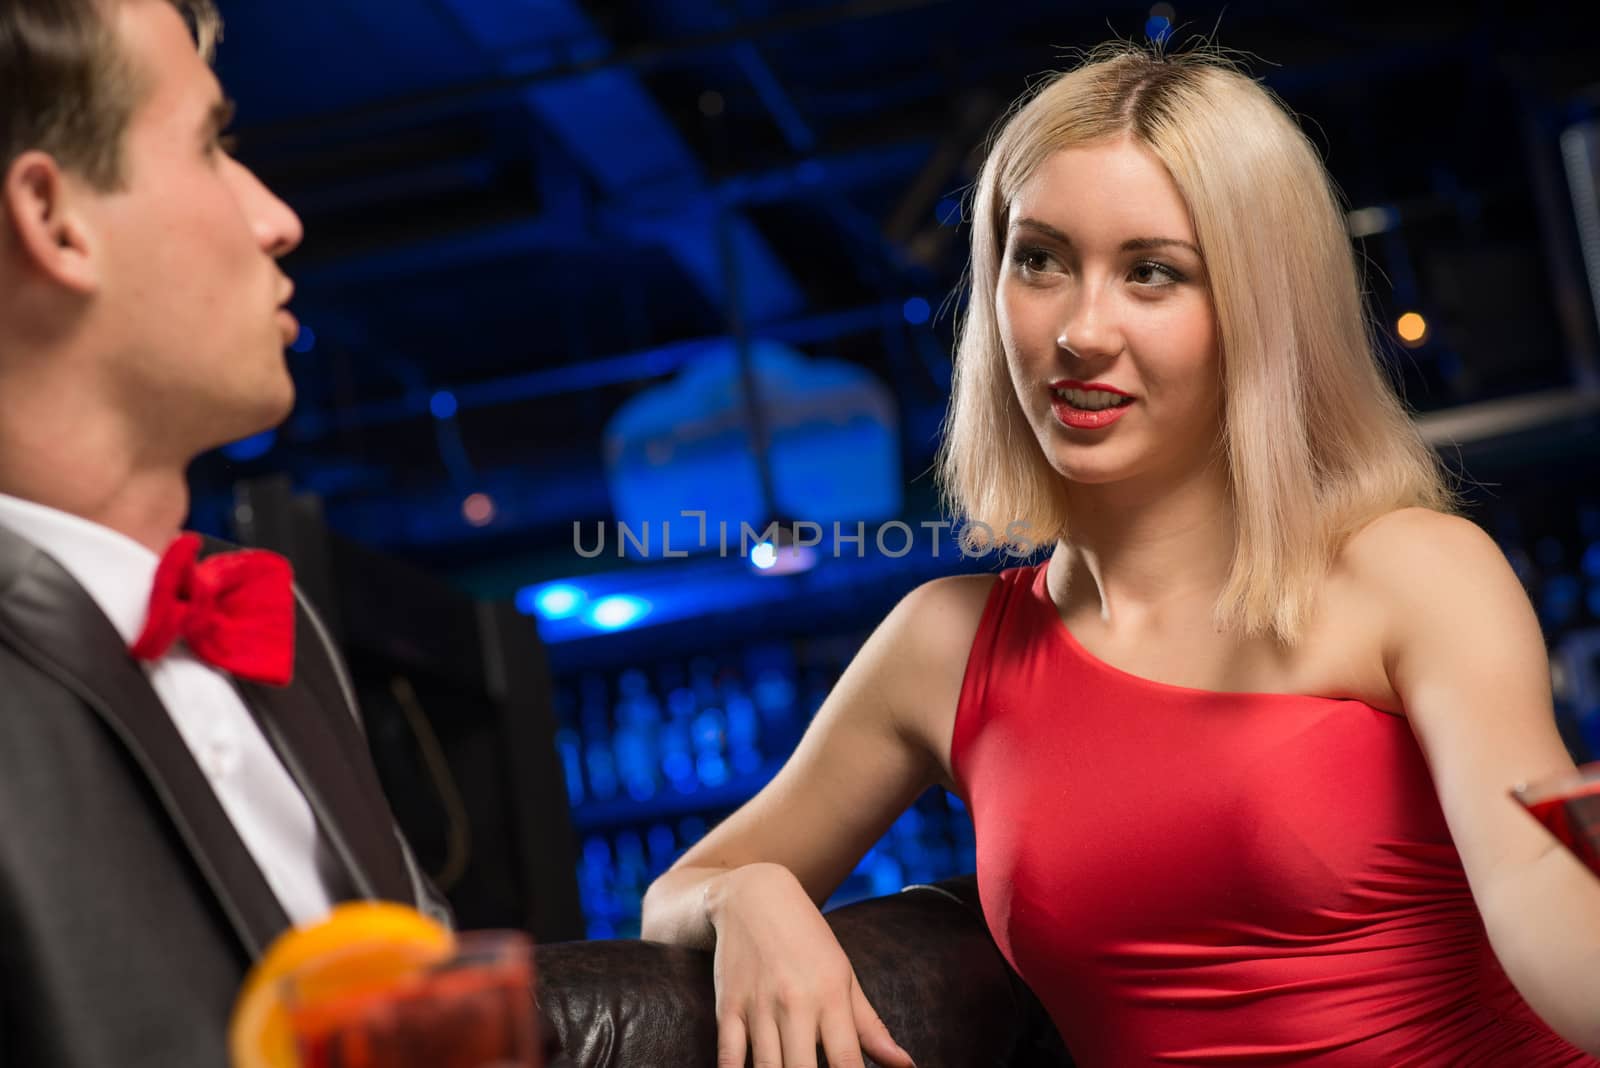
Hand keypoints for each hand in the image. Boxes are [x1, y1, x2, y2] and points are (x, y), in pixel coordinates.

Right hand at [709, 863, 916, 1067]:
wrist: (754, 896)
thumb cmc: (808, 940)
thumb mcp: (845, 976)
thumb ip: (871, 1027)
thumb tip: (905, 1066)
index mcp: (831, 996)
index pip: (848, 1062)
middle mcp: (795, 1003)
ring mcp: (758, 1006)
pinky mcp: (728, 1007)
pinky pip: (730, 1056)